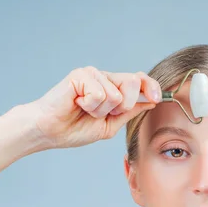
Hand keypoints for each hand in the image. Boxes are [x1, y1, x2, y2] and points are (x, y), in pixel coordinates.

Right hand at [27, 67, 161, 148]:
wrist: (50, 132)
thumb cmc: (75, 129)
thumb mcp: (110, 125)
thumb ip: (130, 112)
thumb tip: (151, 102)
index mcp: (113, 88)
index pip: (138, 80)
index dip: (151, 86)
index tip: (157, 97)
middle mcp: (104, 77)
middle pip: (133, 82)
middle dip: (124, 105)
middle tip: (104, 113)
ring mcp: (92, 74)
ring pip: (116, 94)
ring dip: (101, 111)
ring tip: (85, 110)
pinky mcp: (80, 75)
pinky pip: (99, 94)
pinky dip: (90, 106)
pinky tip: (77, 105)